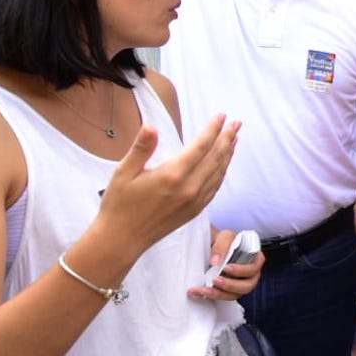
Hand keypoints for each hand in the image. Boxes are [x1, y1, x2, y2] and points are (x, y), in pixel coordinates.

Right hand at [95, 114, 239, 256]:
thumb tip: (151, 126)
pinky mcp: (194, 211)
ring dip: (228, 154)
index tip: (221, 116)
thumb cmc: (119, 204)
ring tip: (235, 138)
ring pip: (219, 173)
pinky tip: (224, 163)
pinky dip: (222, 172)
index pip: (201, 147)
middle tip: (237, 123)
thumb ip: (141, 148)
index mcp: (172, 175)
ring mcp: (194, 202)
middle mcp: (188, 189)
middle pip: (216, 158)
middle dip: (227, 138)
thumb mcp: (124, 172)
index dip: (213, 130)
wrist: (123, 239)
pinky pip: (215, 187)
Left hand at [190, 228, 263, 299]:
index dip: (243, 270)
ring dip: (220, 294)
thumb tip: (216, 261)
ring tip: (205, 289)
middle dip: (231, 285)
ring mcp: (239, 284)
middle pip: (247, 285)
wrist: (209, 247)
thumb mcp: (224, 237)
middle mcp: (249, 274)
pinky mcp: (228, 291)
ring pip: (235, 295)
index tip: (227, 268)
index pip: (255, 267)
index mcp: (254, 258)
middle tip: (216, 280)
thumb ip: (222, 245)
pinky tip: (198, 291)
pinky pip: (223, 297)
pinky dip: (210, 295)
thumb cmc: (221, 241)